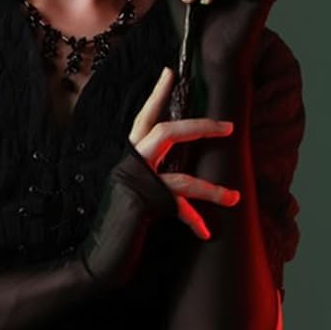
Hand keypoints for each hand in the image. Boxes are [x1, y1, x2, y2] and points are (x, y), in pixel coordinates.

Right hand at [77, 67, 239, 292]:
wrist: (95, 259)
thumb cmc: (120, 226)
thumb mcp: (138, 194)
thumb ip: (153, 176)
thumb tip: (178, 170)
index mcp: (129, 158)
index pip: (144, 118)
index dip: (157, 93)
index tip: (170, 71)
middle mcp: (130, 164)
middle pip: (167, 131)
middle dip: (201, 127)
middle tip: (229, 126)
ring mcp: (135, 183)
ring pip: (181, 174)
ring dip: (212, 189)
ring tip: (235, 198)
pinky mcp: (143, 205)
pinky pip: (178, 208)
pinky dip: (193, 220)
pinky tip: (205, 232)